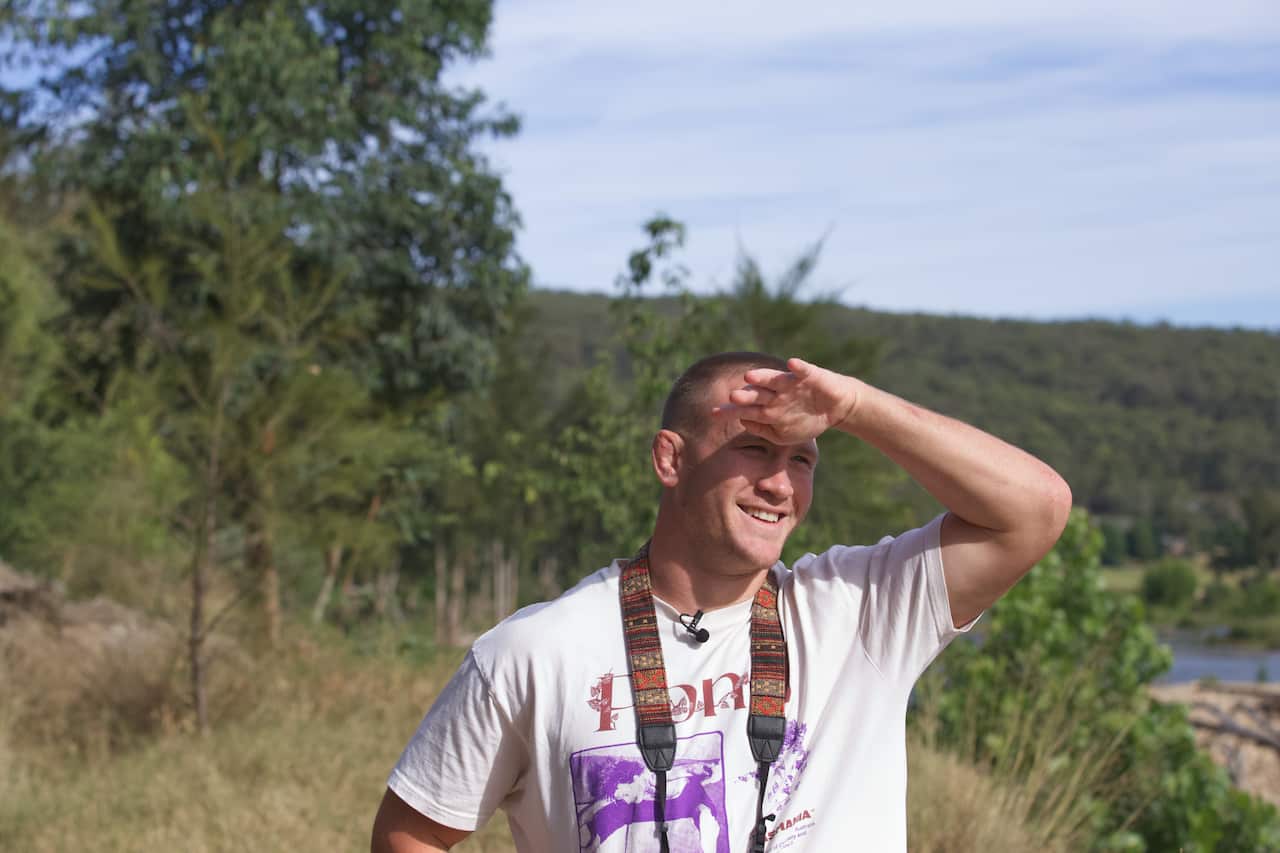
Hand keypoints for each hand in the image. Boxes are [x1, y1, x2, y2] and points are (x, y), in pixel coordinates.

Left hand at [716, 357, 861, 443]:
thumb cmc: (806, 419)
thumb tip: (743, 421)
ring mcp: (791, 383)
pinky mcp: (810, 376)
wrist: (836, 407)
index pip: (745, 408)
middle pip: (756, 393)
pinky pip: (803, 370)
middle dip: (745, 395)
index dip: (730, 410)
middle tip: (732, 396)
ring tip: (750, 377)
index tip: (713, 414)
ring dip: (763, 377)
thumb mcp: (782, 433)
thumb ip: (762, 428)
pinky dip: (798, 367)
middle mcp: (776, 392)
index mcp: (767, 405)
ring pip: (774, 379)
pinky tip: (791, 364)